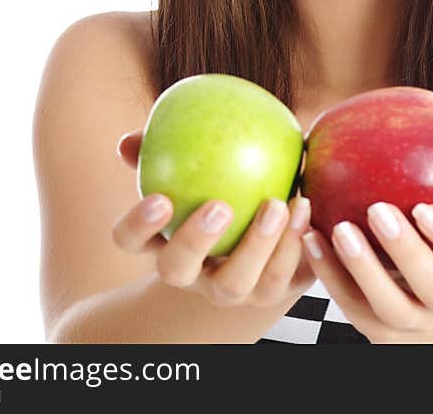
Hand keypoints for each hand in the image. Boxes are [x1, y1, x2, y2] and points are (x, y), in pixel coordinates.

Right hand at [113, 129, 315, 307]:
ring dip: (255, 245)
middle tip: (219, 206)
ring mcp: (229, 288)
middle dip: (193, 242)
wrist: (272, 225)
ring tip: (275, 205)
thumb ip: (171, 144)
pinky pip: (279, 276)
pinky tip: (303, 206)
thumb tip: (129, 140)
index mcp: (163, 239)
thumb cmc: (225, 179)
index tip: (160, 198)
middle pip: (175, 270)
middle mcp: (192, 272)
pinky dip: (292, 242)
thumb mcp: (202, 162)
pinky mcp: (269, 292)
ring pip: (233, 283)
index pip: (130, 240)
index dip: (137, 226)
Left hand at [300, 169, 432, 341]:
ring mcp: (415, 319)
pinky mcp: (378, 328)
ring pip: (393, 309)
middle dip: (407, 252)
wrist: (423, 271)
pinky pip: (353, 307)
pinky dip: (330, 273)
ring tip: (341, 229)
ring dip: (364, 269)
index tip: (423, 208)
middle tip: (377, 210)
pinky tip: (312, 238)